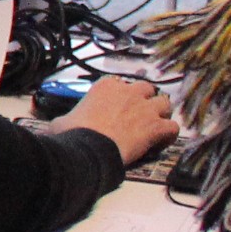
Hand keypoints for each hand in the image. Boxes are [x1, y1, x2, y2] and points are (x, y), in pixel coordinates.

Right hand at [61, 76, 177, 167]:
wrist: (89, 149)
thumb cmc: (75, 134)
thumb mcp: (62, 120)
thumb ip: (66, 117)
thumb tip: (57, 124)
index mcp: (105, 87)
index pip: (118, 82)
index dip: (120, 94)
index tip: (117, 105)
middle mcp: (128, 93)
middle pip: (146, 88)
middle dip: (145, 99)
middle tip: (139, 113)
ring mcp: (144, 109)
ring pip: (164, 103)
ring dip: (161, 113)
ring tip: (155, 125)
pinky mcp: (156, 127)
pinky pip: (173, 127)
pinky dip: (169, 134)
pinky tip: (161, 141)